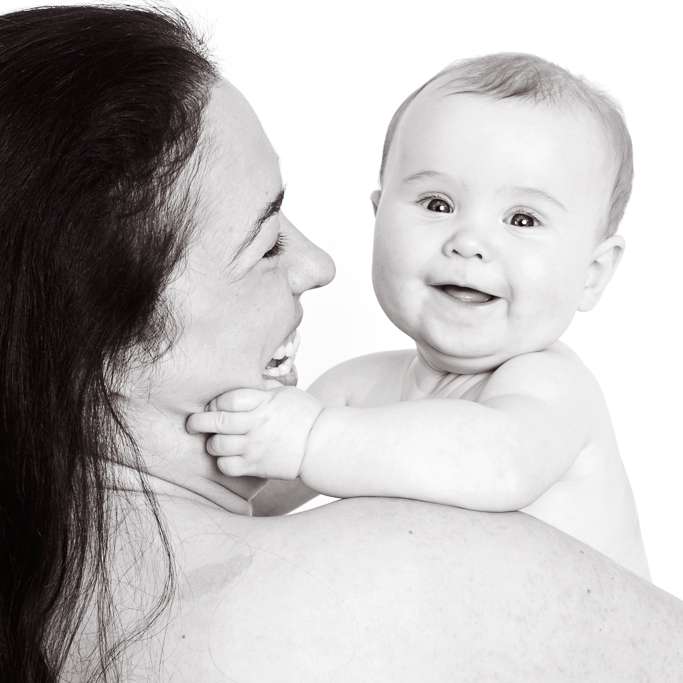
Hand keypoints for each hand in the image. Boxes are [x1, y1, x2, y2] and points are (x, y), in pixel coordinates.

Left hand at [186, 385, 323, 479]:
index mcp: (263, 402)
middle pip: (216, 421)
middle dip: (197, 421)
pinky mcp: (256, 466)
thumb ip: (261, 388)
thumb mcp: (286, 392)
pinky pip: (227, 467)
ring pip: (217, 445)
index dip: (213, 402)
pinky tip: (227, 457)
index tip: (212, 405)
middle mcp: (256, 424)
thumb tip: (243, 379)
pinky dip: (222, 462)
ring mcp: (255, 446)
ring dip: (211, 443)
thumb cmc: (305, 415)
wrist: (323, 445)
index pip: (227, 399)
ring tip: (215, 441)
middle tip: (192, 423)